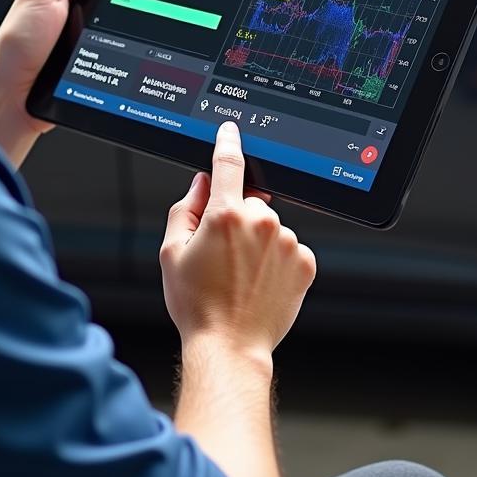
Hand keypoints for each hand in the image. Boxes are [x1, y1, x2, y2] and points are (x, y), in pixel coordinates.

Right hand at [160, 122, 315, 356]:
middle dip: (235, 218)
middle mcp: (260, 222)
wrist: (229, 346)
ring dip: (257, 242)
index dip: (227, 143)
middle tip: (220, 254)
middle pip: (248, 203)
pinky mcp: (304, 262)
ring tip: (240, 276)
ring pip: (269, 227)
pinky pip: (288, 248)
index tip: (230, 131)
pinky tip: (259, 282)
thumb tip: (201, 185)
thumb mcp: (172, 251)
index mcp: (225, 215)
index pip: (228, 164)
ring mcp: (287, 242)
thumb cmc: (197, 305)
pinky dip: (275, 260)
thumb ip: (186, 209)